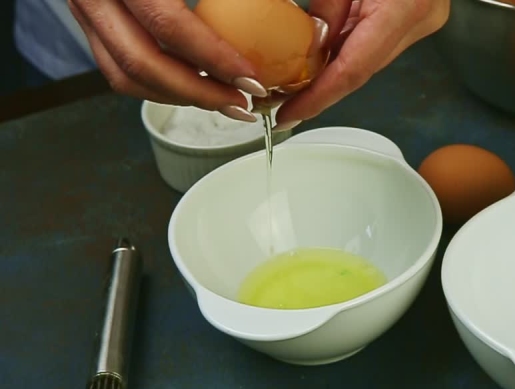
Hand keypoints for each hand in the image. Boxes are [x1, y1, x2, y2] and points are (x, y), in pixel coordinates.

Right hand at [68, 0, 269, 121]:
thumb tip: (280, 4)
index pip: (169, 25)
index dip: (214, 59)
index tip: (252, 80)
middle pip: (141, 64)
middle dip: (199, 94)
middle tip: (243, 105)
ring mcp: (86, 10)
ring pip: (125, 76)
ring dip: (179, 98)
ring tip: (225, 102)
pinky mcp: (90, 21)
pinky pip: (120, 68)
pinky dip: (161, 85)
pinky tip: (198, 86)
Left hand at [272, 0, 449, 129]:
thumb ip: (329, 4)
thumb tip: (310, 41)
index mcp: (405, 8)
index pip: (355, 68)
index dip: (318, 98)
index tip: (287, 114)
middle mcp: (419, 21)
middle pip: (360, 70)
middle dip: (317, 92)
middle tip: (275, 104)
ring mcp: (421, 21)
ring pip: (365, 59)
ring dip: (327, 75)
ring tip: (286, 88)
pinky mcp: (415, 16)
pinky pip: (372, 42)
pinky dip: (342, 53)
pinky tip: (313, 63)